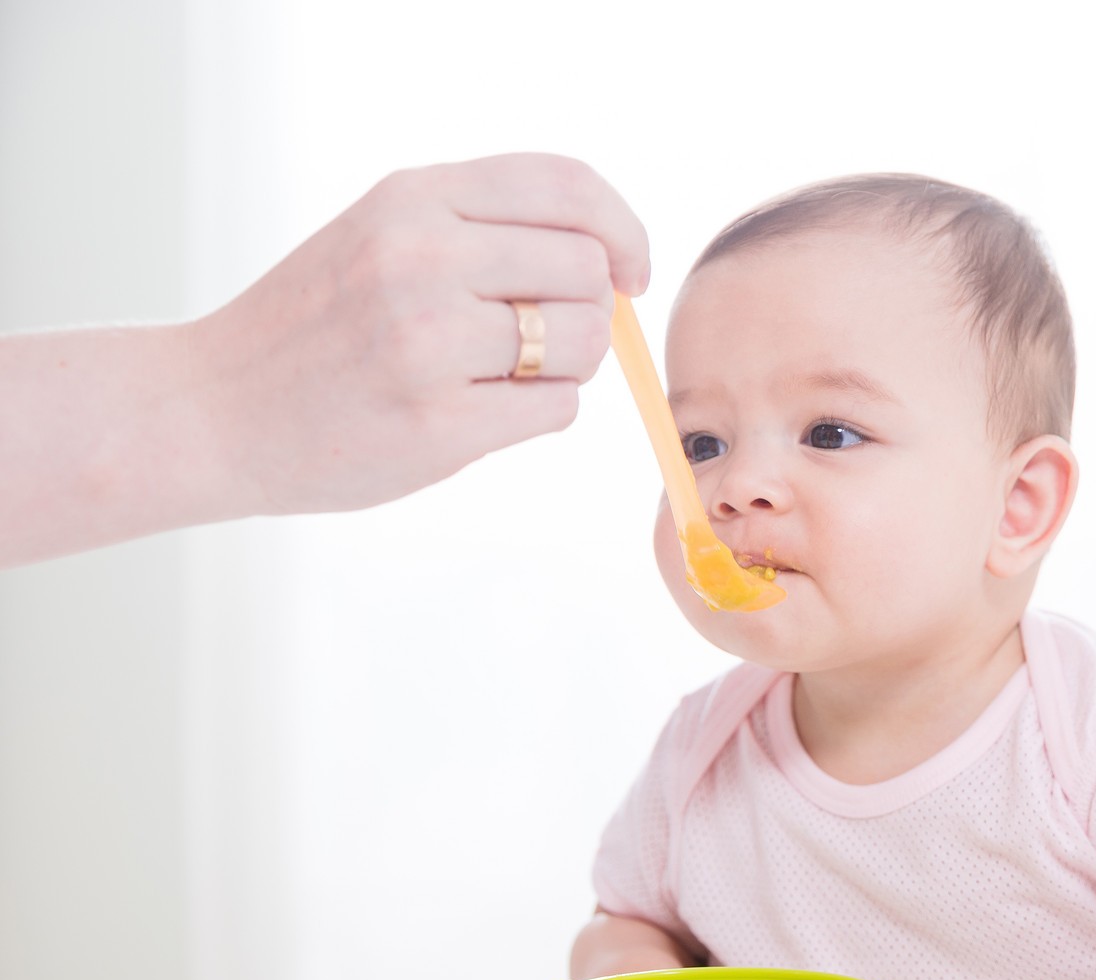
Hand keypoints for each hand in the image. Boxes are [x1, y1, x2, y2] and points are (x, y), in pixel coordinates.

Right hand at [191, 152, 648, 514]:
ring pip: (583, 342)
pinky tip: (480, 410)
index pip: (566, 185)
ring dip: (568, 365)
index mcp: (412, 198)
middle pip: (587, 269)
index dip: (622, 228)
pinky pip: (556, 409)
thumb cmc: (318, 326)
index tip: (630, 269)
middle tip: (542, 336)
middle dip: (590, 309)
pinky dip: (540, 412)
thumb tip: (614, 262)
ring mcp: (427, 341)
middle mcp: (420, 257)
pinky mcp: (438, 422)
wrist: (211, 410)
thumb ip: (485, 230)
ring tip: (505, 372)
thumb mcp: (383, 235)